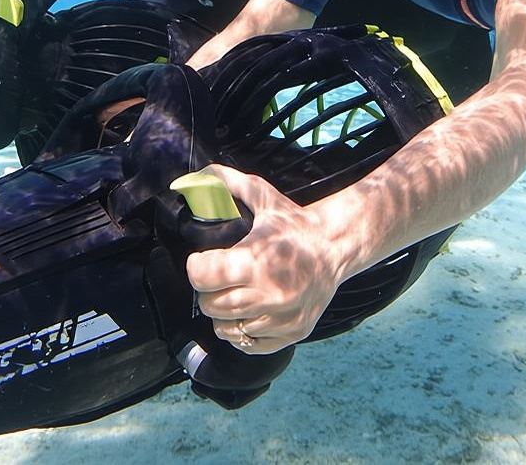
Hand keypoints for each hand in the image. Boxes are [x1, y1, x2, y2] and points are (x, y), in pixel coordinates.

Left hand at [184, 164, 342, 354]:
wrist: (335, 247)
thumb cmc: (294, 224)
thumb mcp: (262, 195)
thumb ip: (225, 183)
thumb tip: (190, 180)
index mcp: (256, 260)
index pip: (202, 277)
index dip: (197, 267)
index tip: (203, 261)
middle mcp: (269, 293)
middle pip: (210, 305)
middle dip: (208, 290)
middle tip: (220, 277)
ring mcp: (282, 317)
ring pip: (227, 328)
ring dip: (223, 312)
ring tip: (234, 294)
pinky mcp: (292, 333)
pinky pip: (249, 344)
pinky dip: (243, 331)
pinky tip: (250, 311)